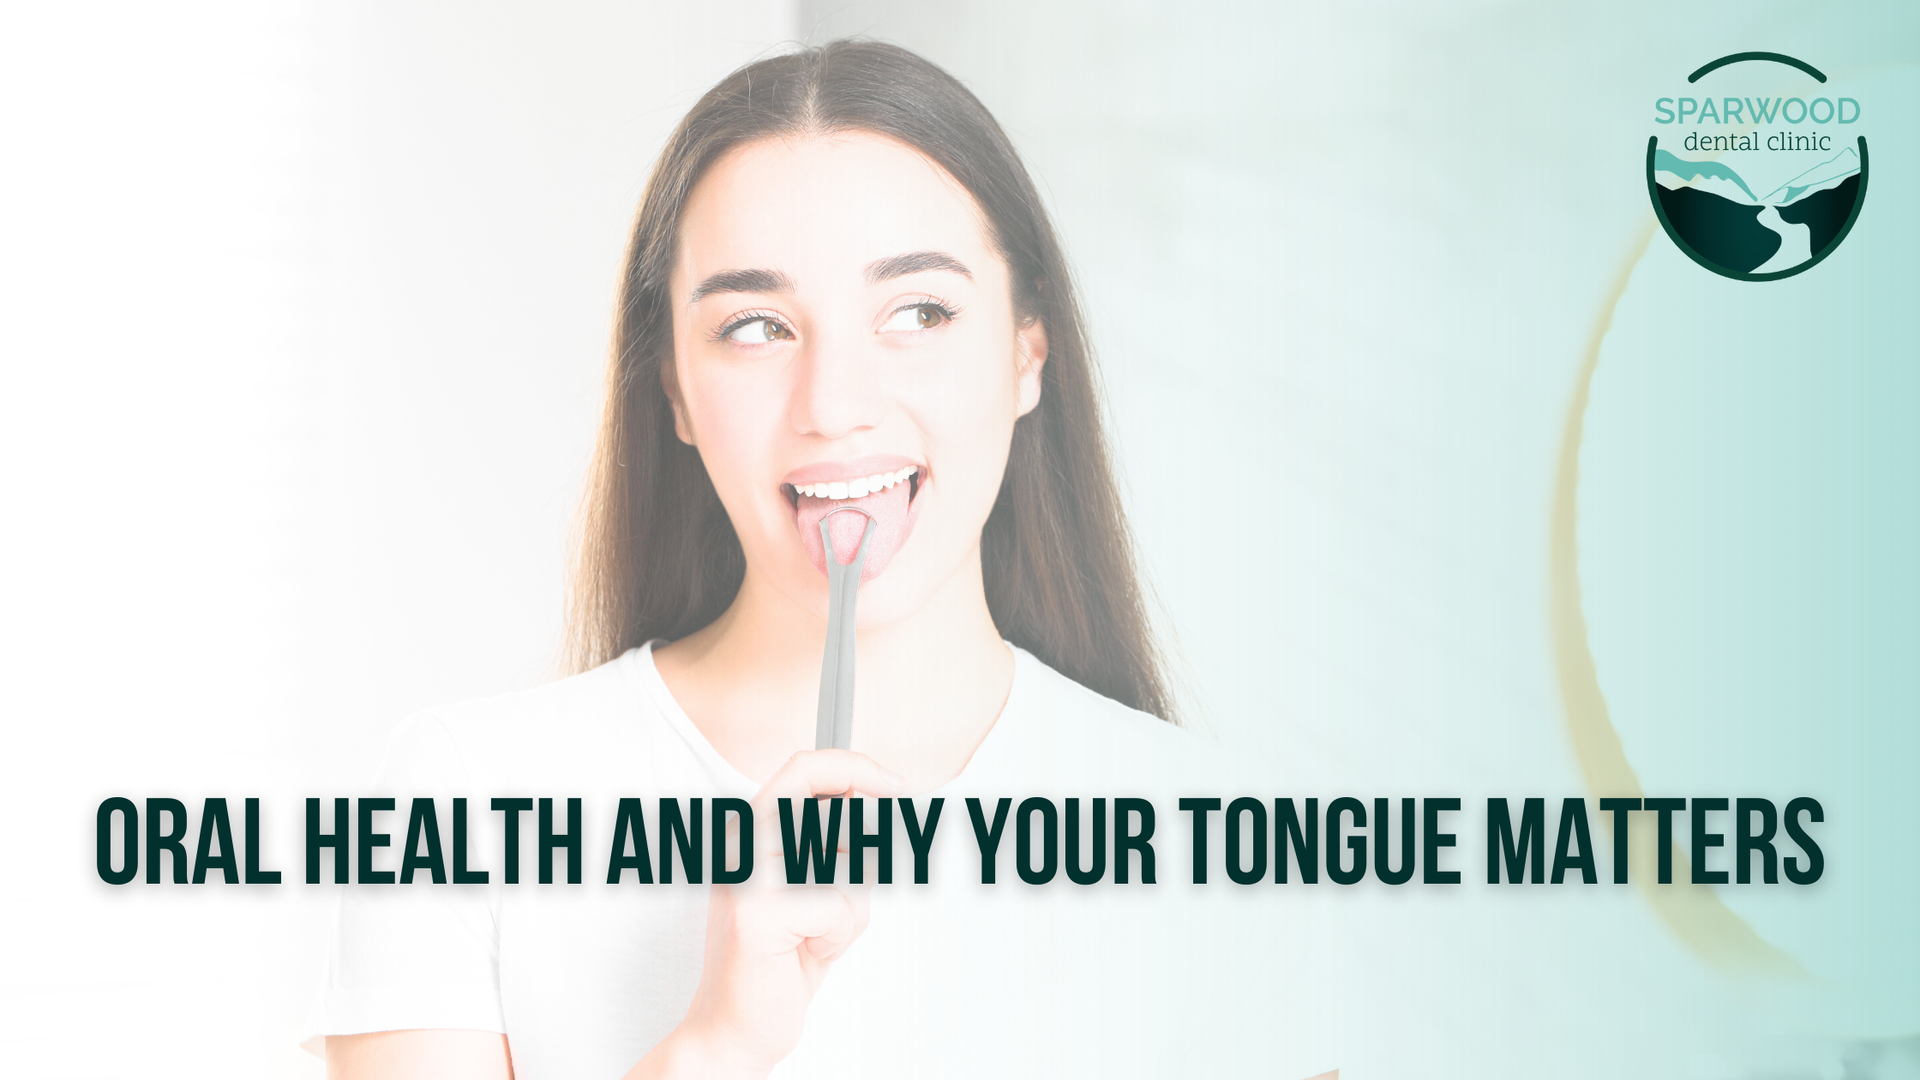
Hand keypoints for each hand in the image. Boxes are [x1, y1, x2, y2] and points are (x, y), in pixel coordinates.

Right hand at [627, 750, 905, 1079]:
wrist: (735, 1027)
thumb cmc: (778, 959)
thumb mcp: (812, 885)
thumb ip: (831, 841)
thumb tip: (871, 797)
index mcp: (751, 829)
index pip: (806, 767)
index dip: (857, 768)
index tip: (894, 784)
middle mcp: (741, 842)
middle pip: (836, 814)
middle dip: (859, 863)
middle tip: (836, 904)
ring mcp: (745, 874)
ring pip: (848, 866)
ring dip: (847, 911)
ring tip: (811, 935)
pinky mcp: (757, 912)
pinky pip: (839, 909)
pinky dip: (836, 939)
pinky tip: (801, 955)